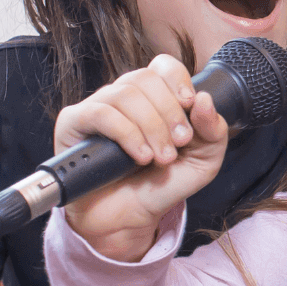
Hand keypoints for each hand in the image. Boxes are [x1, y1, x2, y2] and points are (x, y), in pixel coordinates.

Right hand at [52, 55, 228, 260]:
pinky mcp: (73, 123)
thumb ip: (213, 132)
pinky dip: (126, 133)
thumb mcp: (202, 162)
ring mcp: (97, 107)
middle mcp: (124, 97)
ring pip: (125, 94)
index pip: (163, 66)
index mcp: (153, 97)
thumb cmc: (161, 186)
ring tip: (160, 158)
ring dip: (150, 127)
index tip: (189, 106)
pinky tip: (139, 156)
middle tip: (178, 144)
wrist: (129, 219)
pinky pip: (100, 113)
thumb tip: (204, 99)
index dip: (177, 80)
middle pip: (145, 78)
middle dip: (168, 112)